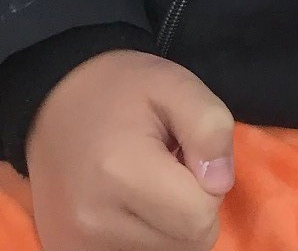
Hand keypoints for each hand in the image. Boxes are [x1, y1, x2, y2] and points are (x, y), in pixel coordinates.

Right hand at [26, 49, 233, 250]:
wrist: (54, 105)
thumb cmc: (121, 90)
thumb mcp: (176, 85)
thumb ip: (211, 128)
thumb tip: (220, 184)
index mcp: (121, 172)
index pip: (199, 219)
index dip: (210, 187)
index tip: (190, 158)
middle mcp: (93, 221)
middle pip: (184, 243)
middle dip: (191, 209)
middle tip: (170, 170)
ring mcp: (76, 244)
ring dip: (168, 225)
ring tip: (147, 184)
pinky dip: (144, 237)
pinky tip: (130, 204)